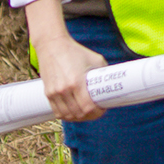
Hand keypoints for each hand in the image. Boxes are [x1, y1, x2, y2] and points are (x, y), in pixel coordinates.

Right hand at [26, 0, 106, 121]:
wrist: (52, 45)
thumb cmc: (76, 52)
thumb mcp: (96, 60)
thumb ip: (104, 73)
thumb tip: (115, 83)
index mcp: (76, 82)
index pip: (87, 107)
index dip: (97, 112)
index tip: (103, 109)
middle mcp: (63, 90)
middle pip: (78, 114)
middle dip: (90, 116)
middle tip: (97, 112)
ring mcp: (54, 92)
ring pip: (67, 115)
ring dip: (78, 118)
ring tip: (86, 114)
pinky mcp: (47, 92)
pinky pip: (57, 111)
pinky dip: (66, 115)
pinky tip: (74, 113)